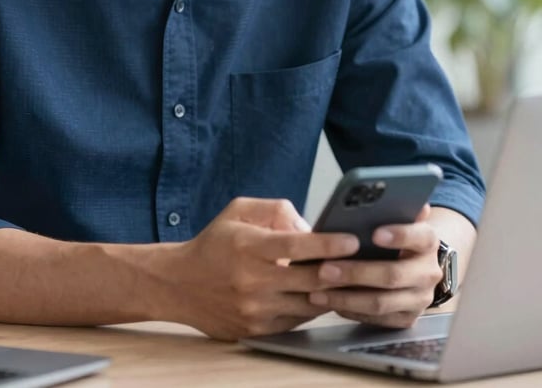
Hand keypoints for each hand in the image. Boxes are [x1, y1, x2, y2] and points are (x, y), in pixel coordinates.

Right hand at [162, 197, 359, 339]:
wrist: (180, 284)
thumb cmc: (215, 243)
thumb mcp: (239, 211)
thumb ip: (275, 210)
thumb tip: (309, 227)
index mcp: (249, 246)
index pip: (297, 245)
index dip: (328, 243)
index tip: (352, 240)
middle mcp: (252, 280)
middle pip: (309, 279)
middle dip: (340, 271)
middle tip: (362, 263)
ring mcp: (255, 309)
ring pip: (308, 304)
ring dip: (330, 293)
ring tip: (347, 280)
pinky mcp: (257, 330)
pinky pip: (296, 321)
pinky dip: (311, 307)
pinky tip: (320, 294)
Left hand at [308, 204, 441, 328]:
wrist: (414, 263)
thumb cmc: (392, 235)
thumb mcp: (394, 218)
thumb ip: (387, 208)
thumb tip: (375, 193)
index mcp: (428, 241)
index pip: (420, 236)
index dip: (400, 234)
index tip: (374, 233)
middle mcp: (429, 272)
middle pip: (393, 275)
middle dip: (356, 272)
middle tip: (324, 268)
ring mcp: (420, 299)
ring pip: (381, 302)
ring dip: (346, 297)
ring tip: (317, 288)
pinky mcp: (407, 318)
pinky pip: (377, 319)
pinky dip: (350, 310)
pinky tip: (329, 301)